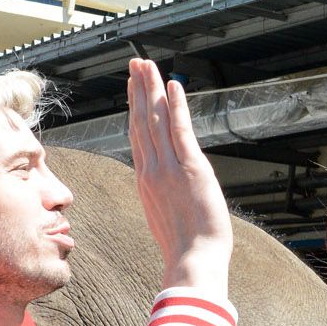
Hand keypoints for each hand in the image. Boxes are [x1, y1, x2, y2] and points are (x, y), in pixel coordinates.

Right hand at [127, 59, 232, 299]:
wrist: (193, 262)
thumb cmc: (185, 248)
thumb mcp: (165, 217)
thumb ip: (161, 197)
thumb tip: (164, 191)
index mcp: (146, 180)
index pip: (138, 136)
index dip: (134, 108)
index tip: (134, 88)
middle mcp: (152, 170)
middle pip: (141, 121)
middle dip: (138, 89)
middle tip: (136, 63)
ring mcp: (169, 168)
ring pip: (156, 120)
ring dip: (152, 89)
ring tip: (148, 65)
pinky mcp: (190, 169)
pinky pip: (180, 131)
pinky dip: (176, 107)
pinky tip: (173, 86)